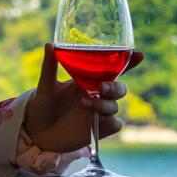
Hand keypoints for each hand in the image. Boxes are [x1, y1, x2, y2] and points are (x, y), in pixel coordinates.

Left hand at [23, 43, 143, 153]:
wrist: (37, 131)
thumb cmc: (42, 104)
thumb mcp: (46, 84)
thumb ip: (49, 66)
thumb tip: (50, 45)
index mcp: (88, 79)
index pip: (112, 69)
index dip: (128, 62)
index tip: (138, 54)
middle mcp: (97, 94)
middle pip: (119, 88)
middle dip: (115, 86)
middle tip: (101, 87)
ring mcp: (99, 112)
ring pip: (115, 105)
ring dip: (103, 104)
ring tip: (84, 104)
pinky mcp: (99, 129)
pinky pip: (115, 124)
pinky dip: (109, 121)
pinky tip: (96, 120)